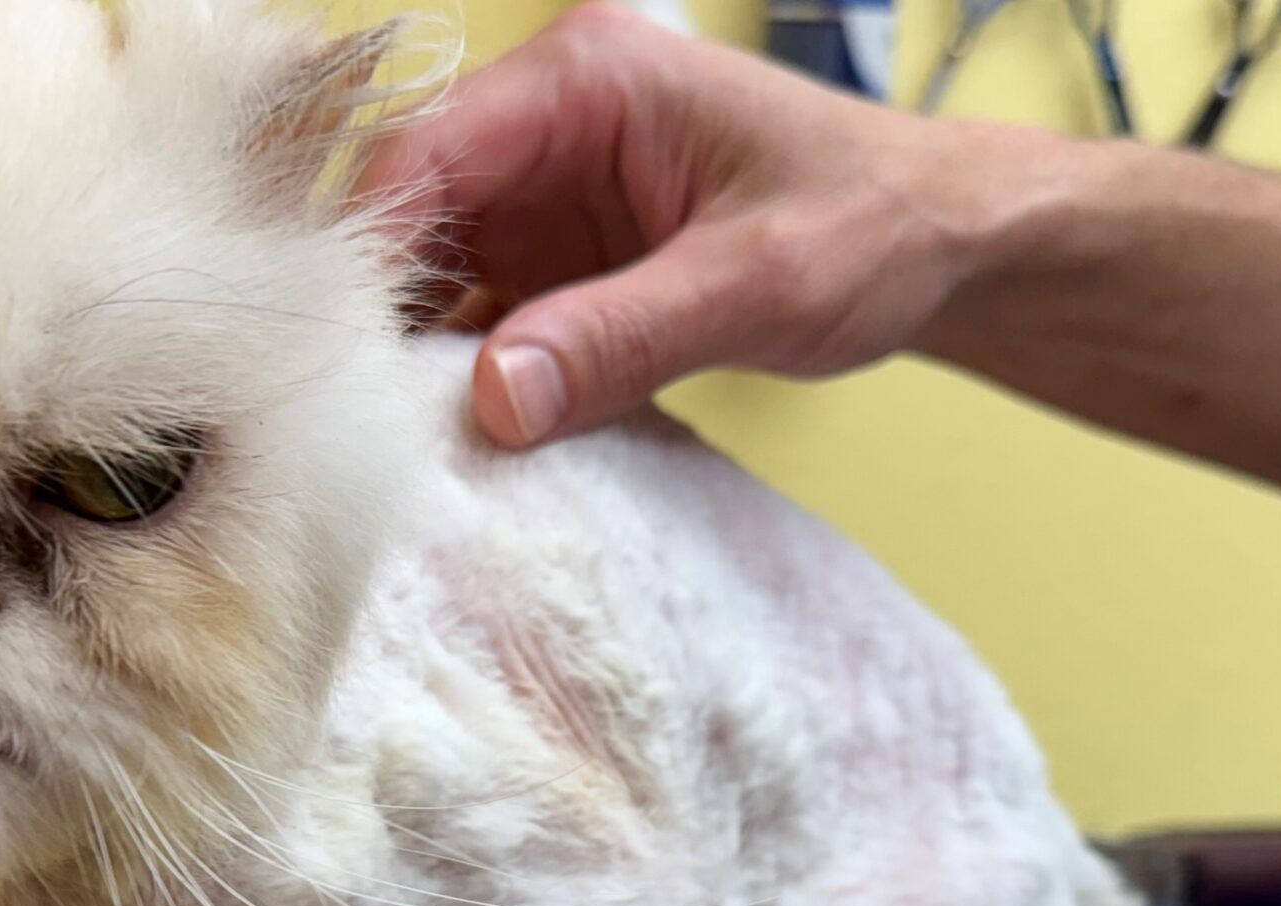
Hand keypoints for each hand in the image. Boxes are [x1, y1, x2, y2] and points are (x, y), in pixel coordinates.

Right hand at [363, 5, 994, 445]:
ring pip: (439, 279)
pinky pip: (490, 320)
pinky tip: (465, 446)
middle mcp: (549, 125)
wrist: (945, 244)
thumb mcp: (756, 283)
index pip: (426, 155)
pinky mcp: (568, 264)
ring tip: (402, 451)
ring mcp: (551, 196)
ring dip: (424, 362)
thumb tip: (498, 398)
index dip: (368, 253)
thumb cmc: (872, 224)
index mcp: (585, 78)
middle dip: (382, 316)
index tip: (336, 358)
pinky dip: (477, 381)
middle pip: (411, 217)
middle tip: (355, 425)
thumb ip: (625, 337)